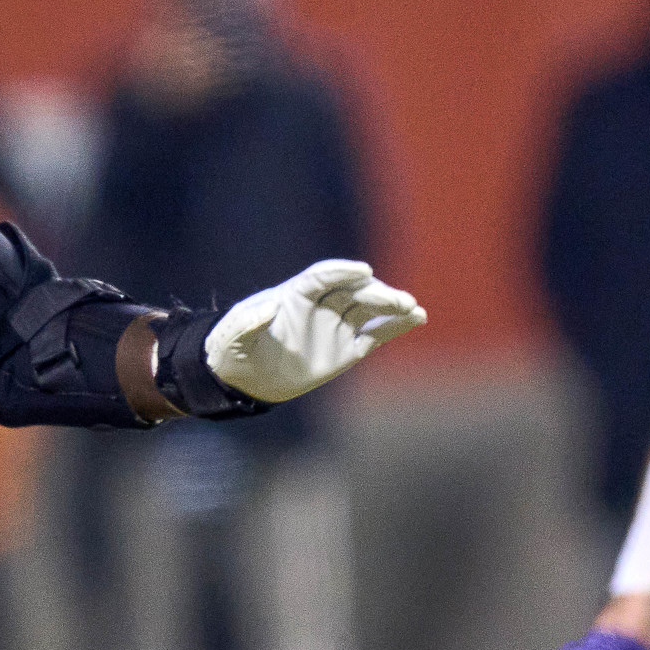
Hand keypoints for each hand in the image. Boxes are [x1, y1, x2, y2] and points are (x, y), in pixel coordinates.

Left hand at [207, 259, 425, 403]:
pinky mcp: (346, 348)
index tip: (363, 271)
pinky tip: (417, 318)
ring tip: (413, 308)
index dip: (342, 272)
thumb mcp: (233, 338)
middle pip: (352, 291)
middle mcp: (319, 306)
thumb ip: (248, 324)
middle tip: (399, 300)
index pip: (322, 277)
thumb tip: (267, 308)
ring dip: (392, 306)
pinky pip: (375, 333)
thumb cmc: (233, 352)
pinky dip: (396, 325)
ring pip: (368, 309)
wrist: (243, 378)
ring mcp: (335, 325)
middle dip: (376, 293)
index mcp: (293, 295)